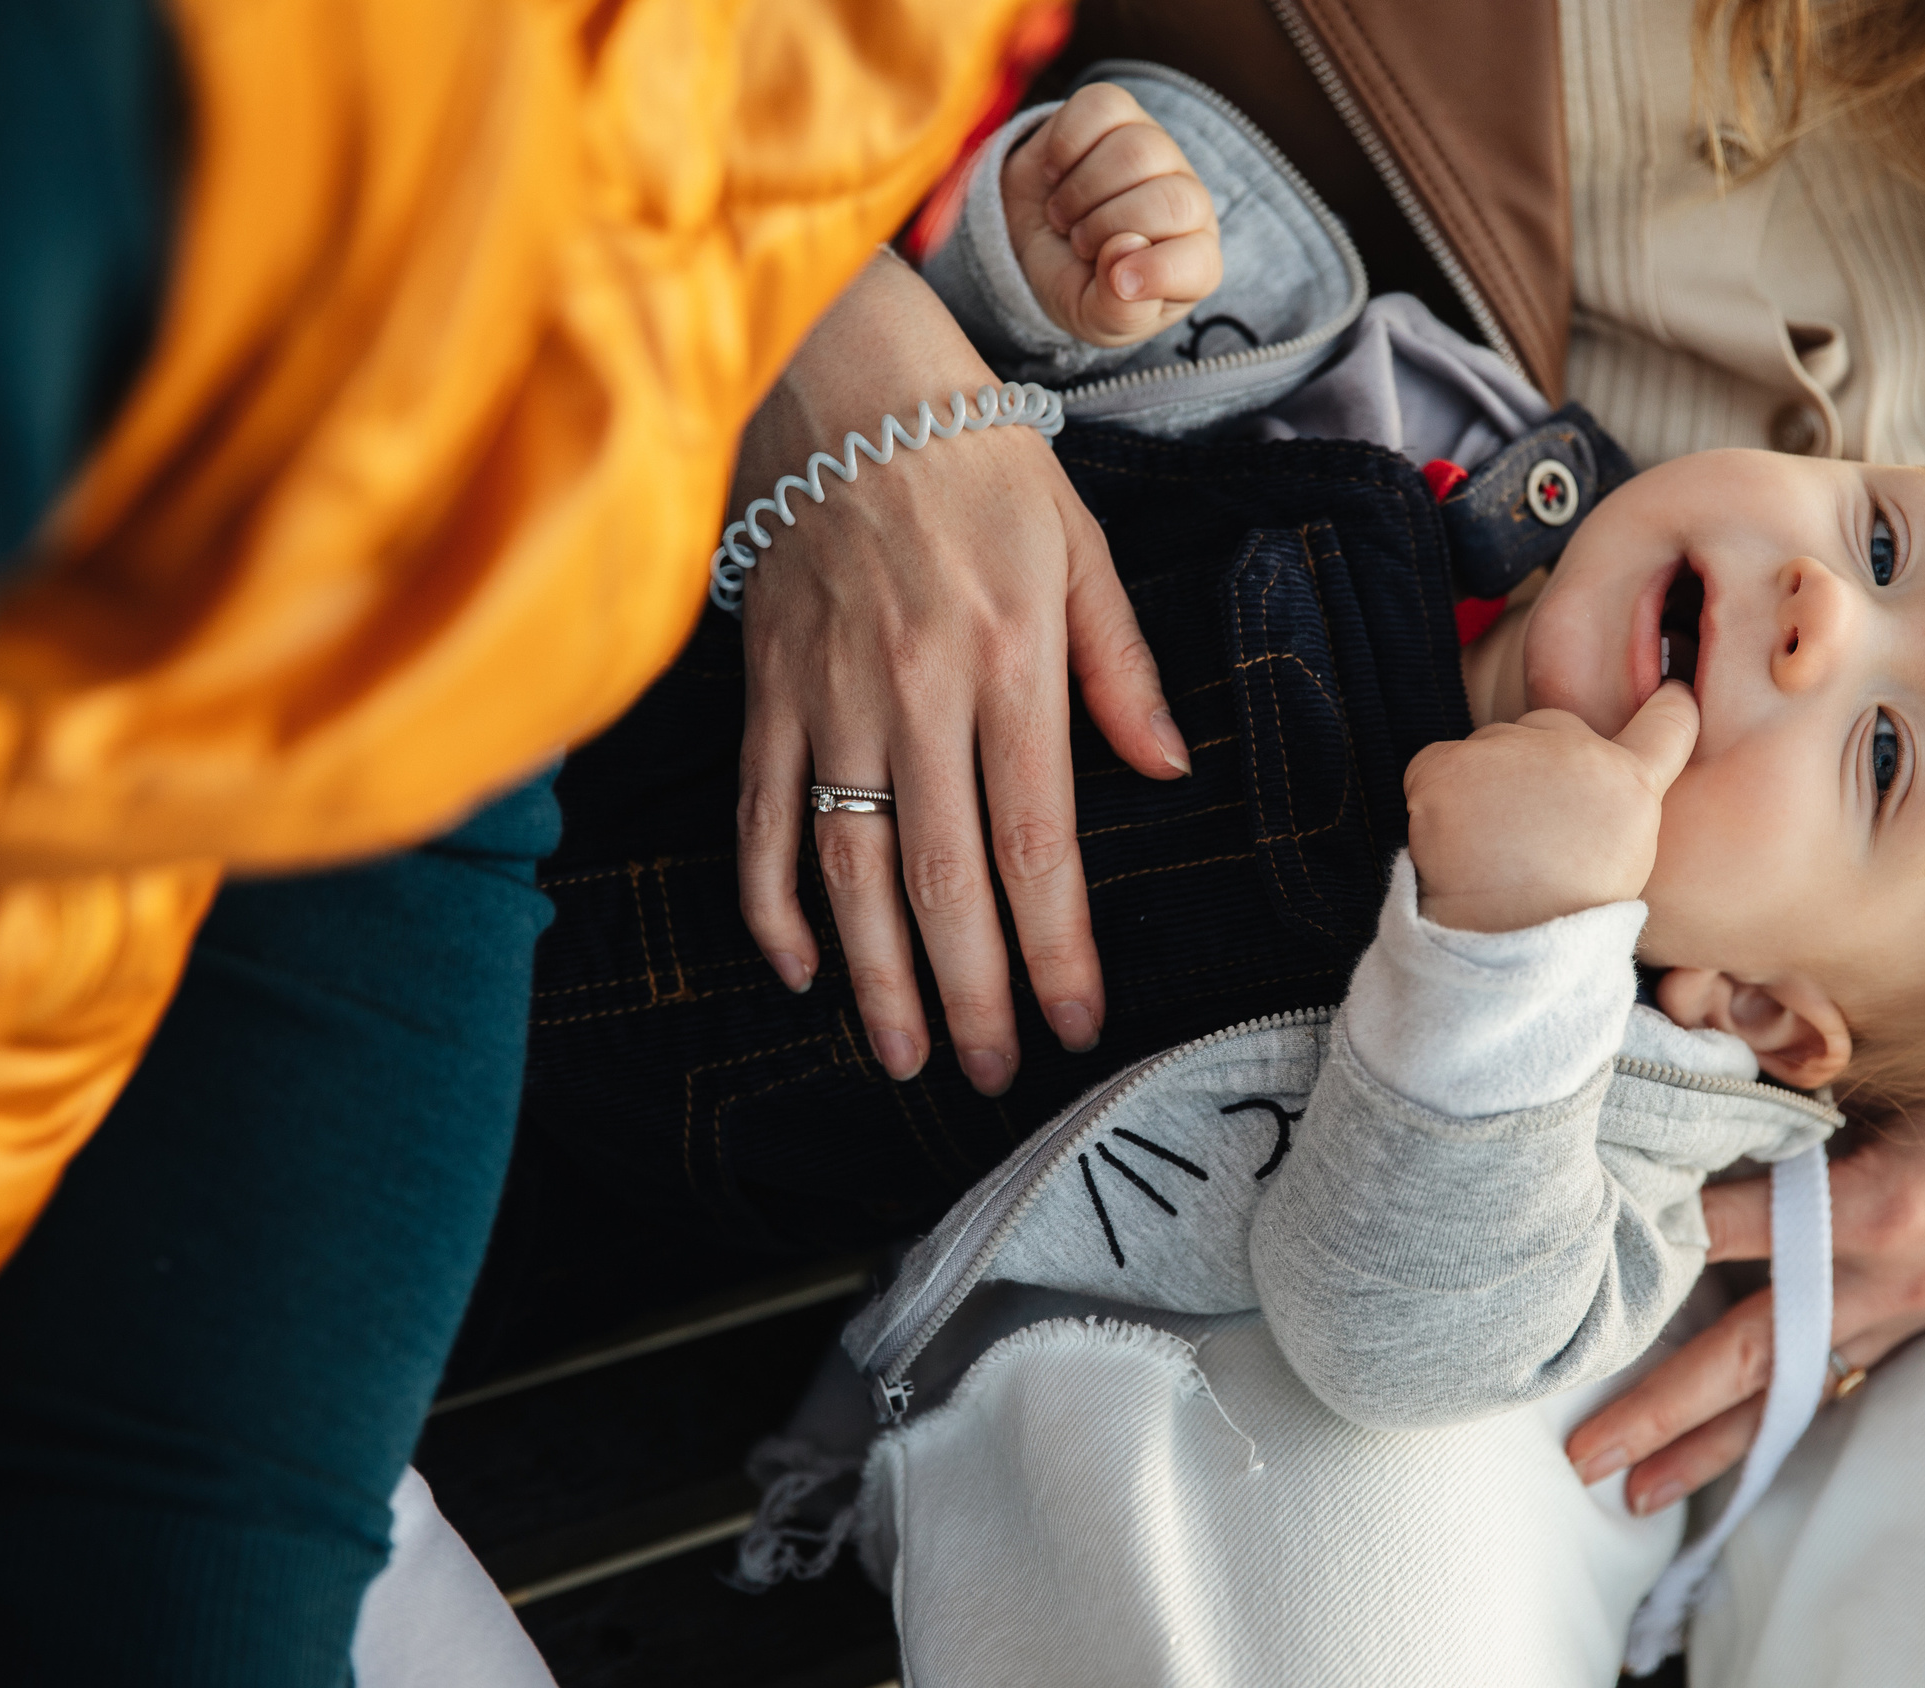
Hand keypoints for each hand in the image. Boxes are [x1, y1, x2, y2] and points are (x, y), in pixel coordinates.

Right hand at [734, 251, 1191, 1093]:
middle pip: (942, 877)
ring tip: (905, 1053)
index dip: (1055, 946)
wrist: (841, 378)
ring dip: (875, 974)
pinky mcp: (765, 688)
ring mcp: (828, 696)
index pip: (1035, 840)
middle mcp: (916, 691)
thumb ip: (1118, 667)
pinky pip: (760, 814)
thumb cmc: (976, 461)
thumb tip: (1164, 774)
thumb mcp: (1078, 547)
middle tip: (992, 1073)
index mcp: (1010, 661)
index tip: (1075, 1023)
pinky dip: (770, 899)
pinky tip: (798, 968)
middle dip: (971, 991)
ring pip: (849, 866)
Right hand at [1001, 82, 1221, 346]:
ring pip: (1135, 151)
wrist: (1026, 241)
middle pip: (1170, 198)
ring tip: (1066, 214)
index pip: (1199, 259)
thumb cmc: (1076, 285)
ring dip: (1081, 191)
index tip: (1111, 282)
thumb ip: (1120, 308)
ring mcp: (1156, 149)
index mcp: (1193, 262)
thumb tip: (1125, 251)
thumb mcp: (1095, 320)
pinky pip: (1101, 108)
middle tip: (1080, 243)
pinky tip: (1057, 173)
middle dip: (1108, 227)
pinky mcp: (1118, 111)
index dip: (1155, 271)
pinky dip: (1065, 145)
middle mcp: (1187, 201)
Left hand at [1404, 683, 1698, 933]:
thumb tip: (1587, 791)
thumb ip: (1615, 809)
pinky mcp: (1448, 765)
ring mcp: (1510, 752)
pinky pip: (1435, 764)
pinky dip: (1435, 798)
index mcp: (1630, 785)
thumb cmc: (1564, 921)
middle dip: (1538, 761)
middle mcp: (1577, 752)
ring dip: (1485, 782)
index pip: (1667, 723)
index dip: (1669, 705)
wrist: (1508, 949)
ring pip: (1491, 744)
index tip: (1669, 694)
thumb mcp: (1622, 866)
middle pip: (1553, 725)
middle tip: (1525, 831)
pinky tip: (1451, 842)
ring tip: (1487, 848)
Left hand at [1563, 970, 1924, 1510]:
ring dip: (1709, 1444)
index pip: (1726, 1229)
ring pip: (1788, 1391)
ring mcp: (1911, 1309)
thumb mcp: (1902, 1055)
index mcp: (1876, 1202)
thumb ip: (1796, 1073)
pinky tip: (1735, 1457)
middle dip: (1658, 1411)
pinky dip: (1782, 1420)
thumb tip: (1690, 1052)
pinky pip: (1839, 1382)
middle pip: (1746, 1356)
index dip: (1647, 1242)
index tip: (1566, 1270)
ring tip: (1635, 1493)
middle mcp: (1887, 1275)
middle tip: (1581, 1457)